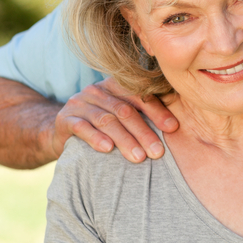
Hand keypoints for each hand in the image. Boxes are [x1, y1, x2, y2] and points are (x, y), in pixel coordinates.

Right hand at [51, 78, 178, 162]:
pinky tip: (108, 149)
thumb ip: (145, 116)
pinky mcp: (65, 118)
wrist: (64, 133)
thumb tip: (178, 125)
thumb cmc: (104, 128)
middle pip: (125, 110)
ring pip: (106, 120)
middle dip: (144, 132)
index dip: (158, 111)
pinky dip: (96, 138)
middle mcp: (97, 91)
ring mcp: (79, 103)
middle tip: (158, 152)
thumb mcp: (123, 118)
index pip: (140, 95)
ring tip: (139, 157)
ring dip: (124, 139)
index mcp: (116, 85)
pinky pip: (82, 127)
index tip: (173, 128)